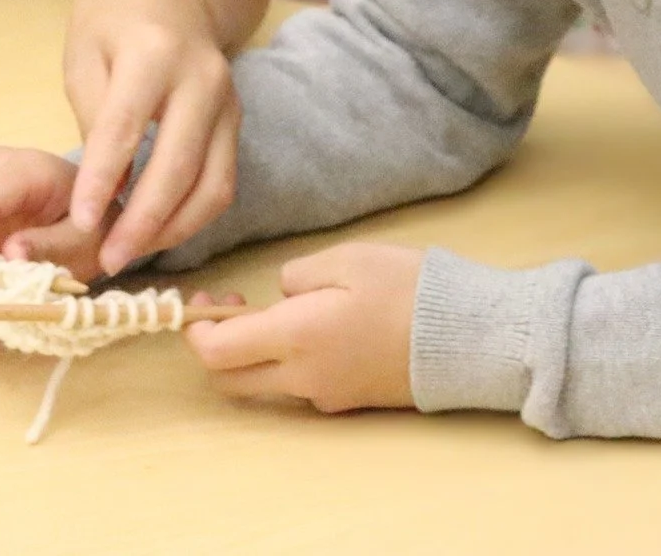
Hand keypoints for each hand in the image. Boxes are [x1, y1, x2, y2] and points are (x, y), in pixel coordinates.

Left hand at [65, 0, 240, 276]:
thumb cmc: (115, 20)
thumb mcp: (83, 49)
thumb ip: (92, 111)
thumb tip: (108, 185)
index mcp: (153, 52)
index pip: (126, 126)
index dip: (102, 179)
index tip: (81, 221)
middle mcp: (202, 78)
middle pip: (177, 164)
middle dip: (141, 222)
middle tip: (107, 259)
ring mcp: (228, 103)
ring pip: (211, 185)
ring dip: (171, 231)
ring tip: (129, 255)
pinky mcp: (237, 124)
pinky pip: (222, 185)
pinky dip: (192, 219)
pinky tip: (157, 234)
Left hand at [186, 243, 422, 413]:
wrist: (464, 339)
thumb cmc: (406, 289)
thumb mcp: (347, 258)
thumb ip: (298, 274)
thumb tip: (280, 292)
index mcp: (295, 338)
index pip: (217, 354)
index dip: (196, 329)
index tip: (204, 298)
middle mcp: (303, 377)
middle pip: (231, 380)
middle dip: (217, 345)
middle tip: (233, 305)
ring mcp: (327, 395)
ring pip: (267, 384)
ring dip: (255, 352)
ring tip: (283, 308)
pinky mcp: (350, 401)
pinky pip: (303, 385)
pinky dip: (292, 359)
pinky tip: (320, 326)